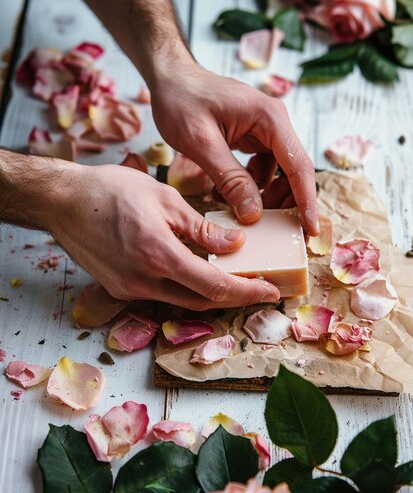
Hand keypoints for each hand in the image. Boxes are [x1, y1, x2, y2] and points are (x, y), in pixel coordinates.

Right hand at [52, 164, 279, 308]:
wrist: (62, 202)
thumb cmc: (110, 190)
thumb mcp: (164, 199)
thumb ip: (201, 228)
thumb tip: (234, 244)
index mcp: (157, 254)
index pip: (213, 286)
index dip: (246, 292)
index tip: (270, 291)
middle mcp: (142, 280)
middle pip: (201, 302)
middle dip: (235, 298)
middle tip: (259, 287)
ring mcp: (128, 288)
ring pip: (181, 301)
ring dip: (211, 294)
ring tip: (234, 279)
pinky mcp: (119, 288)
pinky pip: (160, 294)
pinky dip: (184, 287)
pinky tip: (196, 271)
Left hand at [150, 62, 317, 234]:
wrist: (169, 78)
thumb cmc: (181, 101)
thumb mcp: (201, 144)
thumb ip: (230, 179)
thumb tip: (254, 215)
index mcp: (269, 118)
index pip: (298, 166)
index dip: (306, 201)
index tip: (310, 230)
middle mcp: (274, 122)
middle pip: (294, 171)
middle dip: (287, 203)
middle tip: (276, 232)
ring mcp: (265, 130)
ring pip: (279, 173)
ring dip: (267, 196)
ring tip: (247, 215)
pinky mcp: (254, 137)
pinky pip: (263, 168)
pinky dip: (253, 186)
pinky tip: (232, 195)